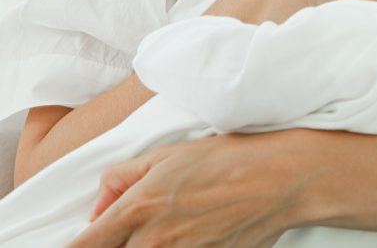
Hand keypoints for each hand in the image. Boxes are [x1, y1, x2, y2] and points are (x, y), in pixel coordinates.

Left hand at [68, 131, 305, 247]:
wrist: (283, 180)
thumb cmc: (230, 160)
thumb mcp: (169, 154)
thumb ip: (122, 178)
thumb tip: (99, 207)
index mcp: (136, 209)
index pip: (82, 247)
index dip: (78, 247)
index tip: (85, 241)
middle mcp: (152, 242)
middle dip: (117, 245)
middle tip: (141, 229)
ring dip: (151, 247)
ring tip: (176, 227)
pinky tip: (194, 235)